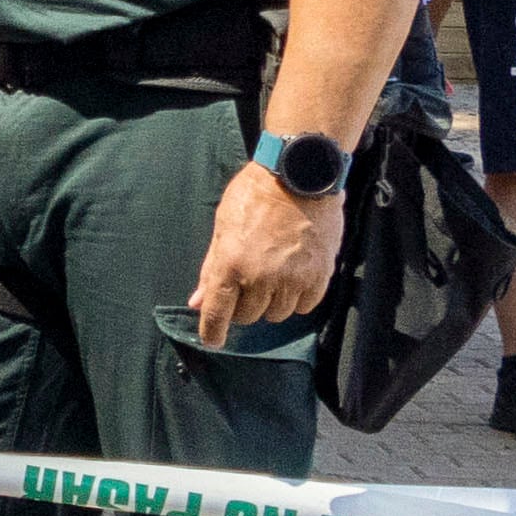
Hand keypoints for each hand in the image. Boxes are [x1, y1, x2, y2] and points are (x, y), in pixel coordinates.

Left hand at [189, 163, 344, 338]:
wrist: (300, 174)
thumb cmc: (255, 195)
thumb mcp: (223, 226)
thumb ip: (211, 268)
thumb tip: (197, 302)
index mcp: (230, 264)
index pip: (218, 312)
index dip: (213, 331)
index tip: (213, 341)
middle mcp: (260, 277)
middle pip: (248, 316)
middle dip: (244, 305)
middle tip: (249, 283)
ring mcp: (291, 279)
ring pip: (277, 314)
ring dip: (272, 303)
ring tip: (274, 275)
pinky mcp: (318, 277)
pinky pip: (304, 307)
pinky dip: (297, 299)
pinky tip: (295, 278)